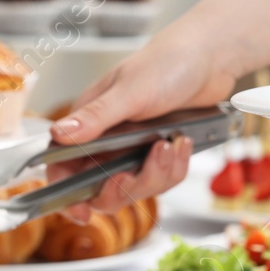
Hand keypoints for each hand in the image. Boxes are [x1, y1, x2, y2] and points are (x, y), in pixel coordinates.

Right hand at [46, 30, 236, 218]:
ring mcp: (134, 149)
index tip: (80, 212)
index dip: (65, 192)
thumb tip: (60, 135)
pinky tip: (182, 143)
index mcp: (89, 122)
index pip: (62, 164)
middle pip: (100, 187)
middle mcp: (107, 140)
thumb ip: (96, 117)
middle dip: (122, 188)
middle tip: (134, 174)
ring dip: (155, 174)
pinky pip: (162, 179)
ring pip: (135, 187)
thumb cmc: (165, 62)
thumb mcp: (130, 90)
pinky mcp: (158, 154)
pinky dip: (174, 167)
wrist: (210, 58)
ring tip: (169, 145)